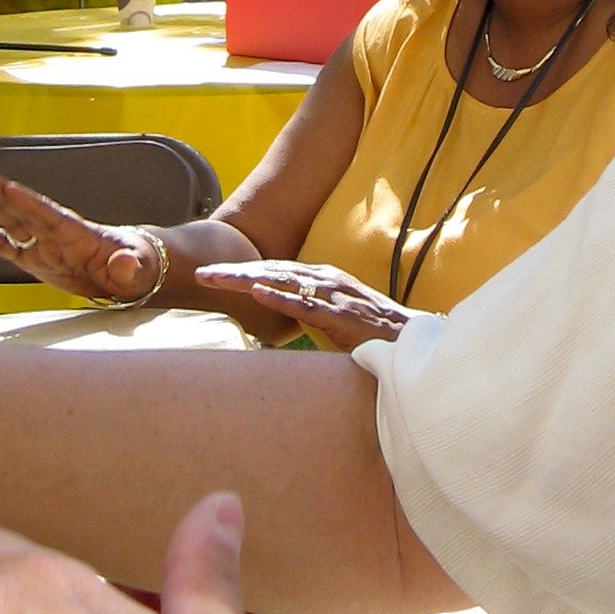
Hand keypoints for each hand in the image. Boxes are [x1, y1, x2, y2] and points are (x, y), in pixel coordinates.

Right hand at [0, 171, 168, 301]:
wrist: (131, 273)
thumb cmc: (137, 266)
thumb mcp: (137, 270)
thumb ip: (128, 267)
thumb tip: (123, 265)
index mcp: (81, 235)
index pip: (52, 217)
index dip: (31, 204)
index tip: (11, 188)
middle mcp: (58, 236)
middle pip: (28, 214)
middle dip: (7, 198)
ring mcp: (45, 247)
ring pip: (15, 224)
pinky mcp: (37, 262)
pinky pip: (7, 248)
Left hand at [192, 258, 406, 350]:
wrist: (414, 343)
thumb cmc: (375, 334)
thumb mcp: (337, 317)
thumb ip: (312, 312)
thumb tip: (282, 320)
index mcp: (324, 278)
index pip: (275, 270)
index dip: (242, 271)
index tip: (211, 275)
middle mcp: (327, 279)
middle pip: (271, 271)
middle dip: (234, 272)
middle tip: (200, 273)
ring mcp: (334, 296)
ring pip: (282, 282)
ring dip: (246, 279)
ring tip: (217, 279)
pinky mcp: (342, 316)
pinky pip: (306, 305)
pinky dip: (280, 297)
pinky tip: (257, 292)